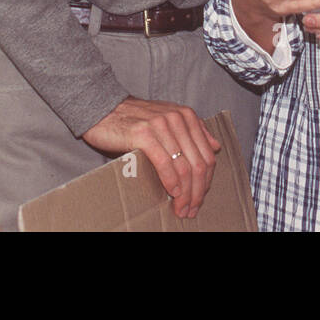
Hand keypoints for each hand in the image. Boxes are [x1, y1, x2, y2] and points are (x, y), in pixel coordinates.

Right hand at [81, 96, 221, 218]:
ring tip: (181, 208)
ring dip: (185, 193)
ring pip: (183, 166)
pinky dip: (170, 181)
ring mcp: (161, 125)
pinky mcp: (143, 133)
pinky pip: (164, 163)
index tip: (199, 198)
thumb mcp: (169, 119)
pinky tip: (172, 193)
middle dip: (197, 191)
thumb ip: (193, 130)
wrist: (103, 110)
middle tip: (191, 209)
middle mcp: (177, 118)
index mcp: (186, 115)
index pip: (206, 155)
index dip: (206, 181)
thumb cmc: (136, 119)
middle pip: (198, 163)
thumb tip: (216, 146)